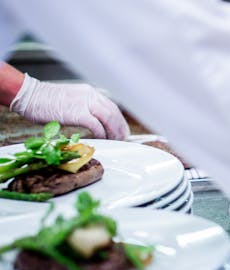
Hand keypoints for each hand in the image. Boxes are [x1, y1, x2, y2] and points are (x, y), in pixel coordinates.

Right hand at [10, 74, 128, 139]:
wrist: (29, 96)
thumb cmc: (45, 100)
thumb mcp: (71, 99)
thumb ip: (84, 107)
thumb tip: (95, 121)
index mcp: (89, 92)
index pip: (111, 106)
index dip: (119, 120)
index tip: (121, 130)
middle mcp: (90, 95)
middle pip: (113, 112)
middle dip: (120, 127)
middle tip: (122, 138)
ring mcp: (84, 103)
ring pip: (108, 118)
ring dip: (113, 131)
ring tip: (114, 140)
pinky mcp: (77, 113)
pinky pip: (96, 125)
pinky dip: (101, 133)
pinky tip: (101, 139)